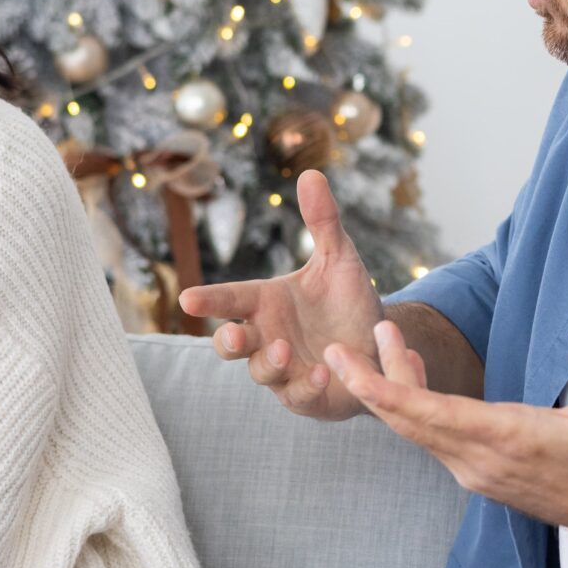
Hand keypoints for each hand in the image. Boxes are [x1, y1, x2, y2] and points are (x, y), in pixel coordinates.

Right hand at [178, 169, 383, 419]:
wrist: (380, 342)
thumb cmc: (348, 301)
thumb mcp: (340, 258)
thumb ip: (323, 222)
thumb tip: (311, 173)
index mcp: (267, 302)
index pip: (231, 299)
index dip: (209, 300)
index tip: (187, 298)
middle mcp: (268, 336)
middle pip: (231, 343)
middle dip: (228, 341)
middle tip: (235, 333)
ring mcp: (284, 370)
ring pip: (260, 371)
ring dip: (269, 362)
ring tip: (287, 350)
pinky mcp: (307, 395)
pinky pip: (298, 395)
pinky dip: (306, 385)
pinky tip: (324, 370)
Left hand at [326, 319, 567, 544]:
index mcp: (509, 439)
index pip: (430, 415)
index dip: (385, 390)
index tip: (350, 367)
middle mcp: (481, 460)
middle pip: (407, 423)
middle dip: (368, 385)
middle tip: (336, 350)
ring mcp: (477, 472)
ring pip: (417, 430)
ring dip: (392, 390)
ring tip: (382, 341)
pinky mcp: (479, 474)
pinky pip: (433, 438)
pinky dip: (414, 407)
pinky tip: (411, 374)